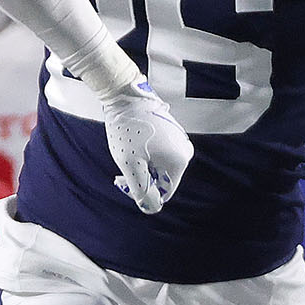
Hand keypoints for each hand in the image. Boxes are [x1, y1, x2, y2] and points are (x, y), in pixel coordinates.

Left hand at [101, 80, 191, 213]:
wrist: (126, 96)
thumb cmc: (128, 131)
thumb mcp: (131, 166)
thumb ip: (142, 190)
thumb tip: (152, 208)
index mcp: (180, 162)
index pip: (164, 192)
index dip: (143, 192)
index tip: (124, 180)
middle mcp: (185, 152)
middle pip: (162, 179)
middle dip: (141, 179)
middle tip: (119, 173)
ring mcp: (180, 140)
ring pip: (159, 166)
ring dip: (141, 167)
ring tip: (125, 156)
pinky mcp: (172, 131)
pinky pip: (160, 153)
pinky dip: (144, 155)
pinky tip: (132, 145)